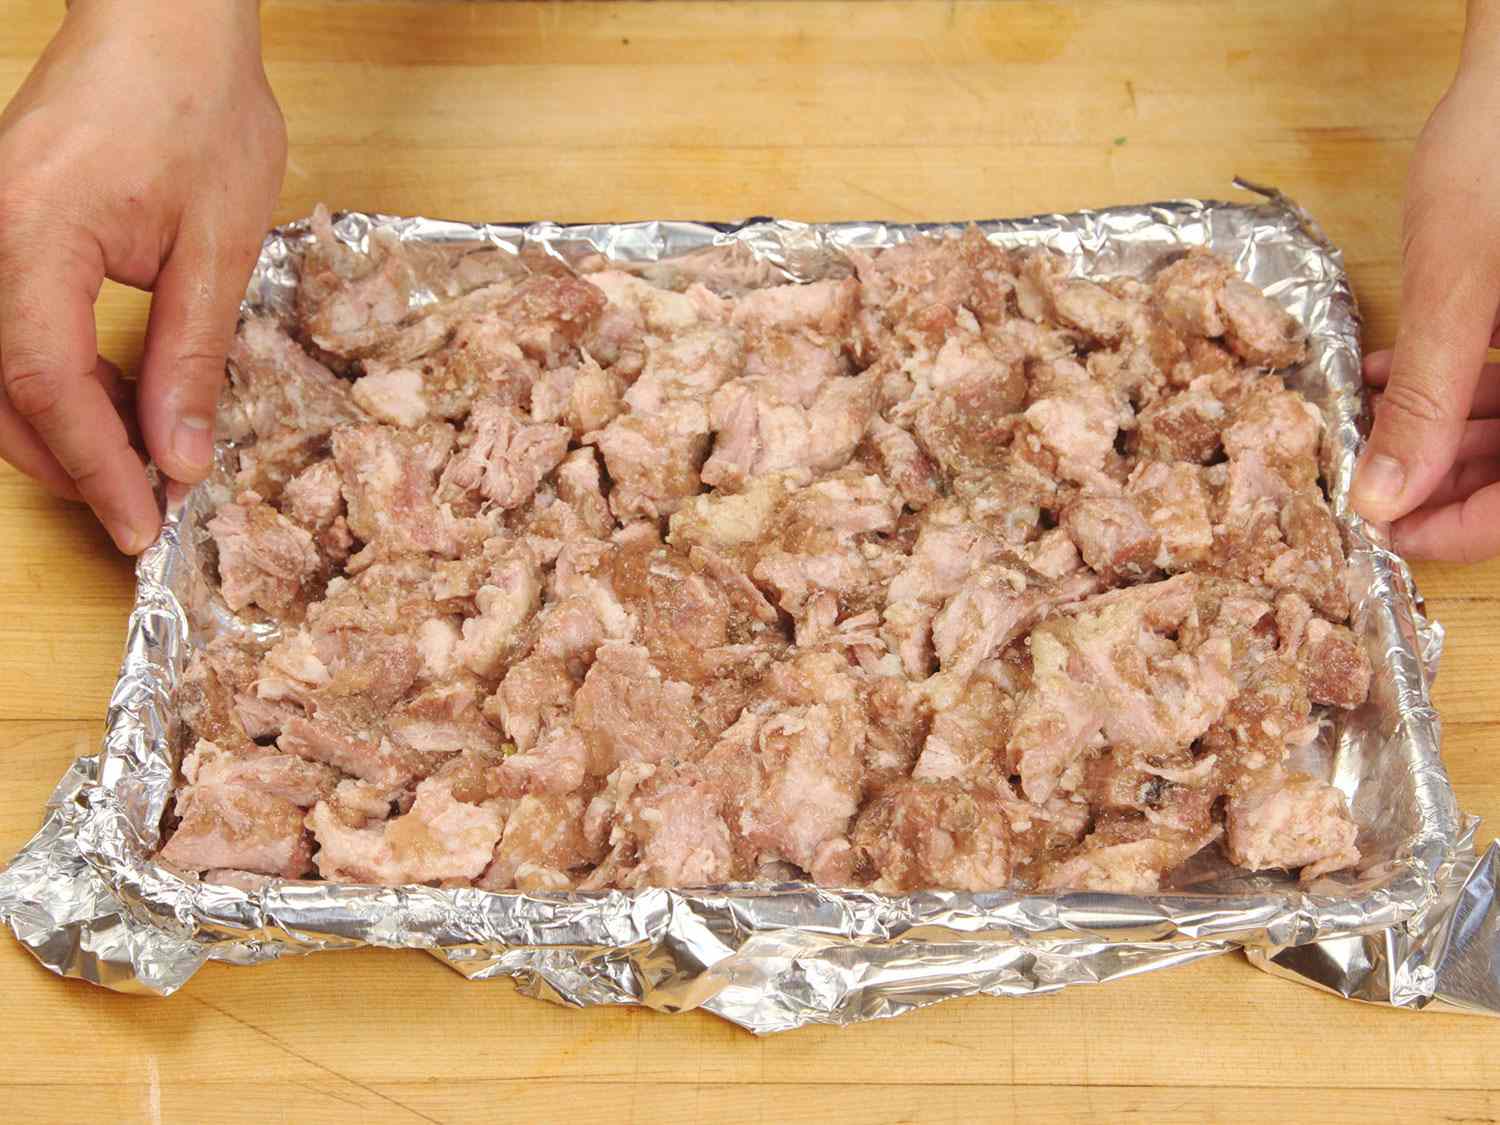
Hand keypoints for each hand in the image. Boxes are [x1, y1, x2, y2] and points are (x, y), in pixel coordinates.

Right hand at [0, 0, 284, 553]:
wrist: (167, 23)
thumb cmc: (199, 109)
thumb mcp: (218, 245)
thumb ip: (189, 356)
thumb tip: (178, 455)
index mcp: (34, 235)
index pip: (47, 384)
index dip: (97, 468)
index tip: (142, 526)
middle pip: (3, 390)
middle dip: (73, 463)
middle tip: (144, 508)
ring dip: (60, 430)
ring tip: (139, 467)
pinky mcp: (2, 232)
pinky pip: (10, 330)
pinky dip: (55, 382)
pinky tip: (113, 405)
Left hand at [1351, 4, 1499, 561]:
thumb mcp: (1461, 288)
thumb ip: (1424, 401)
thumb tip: (1383, 500)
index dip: (1459, 531)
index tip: (1384, 533)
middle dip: (1437, 479)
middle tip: (1359, 478)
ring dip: (1435, 431)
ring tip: (1361, 424)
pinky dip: (1454, 383)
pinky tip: (1386, 374)